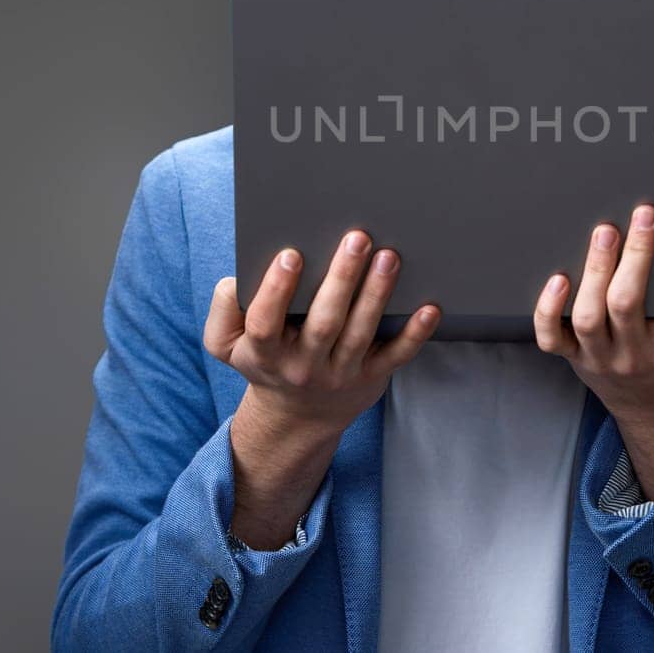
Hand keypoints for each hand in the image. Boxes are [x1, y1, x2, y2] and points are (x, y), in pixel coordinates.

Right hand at [204, 230, 440, 548]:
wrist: (297, 417)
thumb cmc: (265, 360)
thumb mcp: (227, 345)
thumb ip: (223, 311)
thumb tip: (236, 280)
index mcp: (265, 353)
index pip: (266, 323)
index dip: (276, 290)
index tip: (291, 254)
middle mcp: (304, 366)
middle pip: (324, 323)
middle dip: (341, 279)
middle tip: (357, 237)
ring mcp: (341, 373)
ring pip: (360, 333)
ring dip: (377, 294)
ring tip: (389, 257)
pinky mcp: (372, 376)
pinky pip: (396, 356)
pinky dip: (416, 333)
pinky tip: (430, 307)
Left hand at [533, 204, 653, 494]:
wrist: (652, 405)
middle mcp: (637, 356)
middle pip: (629, 306)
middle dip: (637, 257)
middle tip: (644, 214)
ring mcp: (600, 358)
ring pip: (590, 316)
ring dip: (595, 272)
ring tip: (606, 231)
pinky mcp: (572, 356)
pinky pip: (552, 338)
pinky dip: (549, 309)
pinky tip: (558, 276)